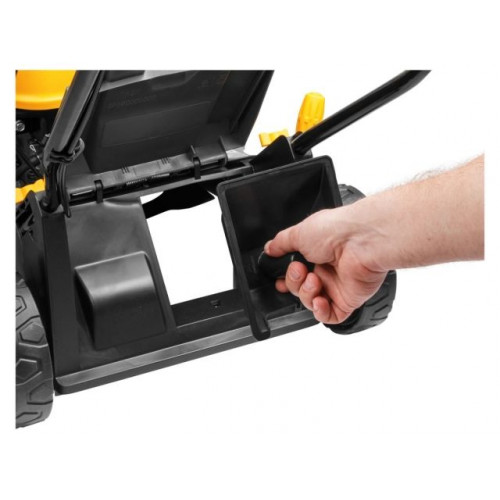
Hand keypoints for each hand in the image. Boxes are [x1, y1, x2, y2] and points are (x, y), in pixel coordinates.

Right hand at [264, 207, 387, 323]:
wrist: (361, 241)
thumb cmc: (336, 230)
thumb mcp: (299, 232)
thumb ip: (281, 243)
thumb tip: (269, 248)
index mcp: (315, 253)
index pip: (295, 274)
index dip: (285, 279)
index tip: (278, 278)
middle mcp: (327, 270)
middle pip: (299, 289)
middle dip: (294, 283)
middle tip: (299, 270)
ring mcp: (337, 286)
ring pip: (311, 303)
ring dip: (306, 294)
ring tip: (313, 280)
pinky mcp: (348, 300)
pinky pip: (330, 316)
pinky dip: (320, 311)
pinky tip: (319, 300)